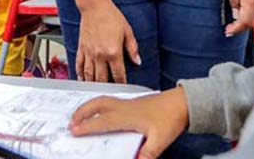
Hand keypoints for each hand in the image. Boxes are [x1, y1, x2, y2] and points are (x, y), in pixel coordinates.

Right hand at [69, 88, 188, 158]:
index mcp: (127, 116)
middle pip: (98, 105)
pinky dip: (99, 104)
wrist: (182, 102)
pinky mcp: (133, 102)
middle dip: (82, 112)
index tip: (74, 130)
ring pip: (103, 100)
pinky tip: (101, 111)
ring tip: (80, 115)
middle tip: (71, 122)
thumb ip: (146, 154)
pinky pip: (110, 100)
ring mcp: (128, 103)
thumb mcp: (160, 140)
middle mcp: (124, 107)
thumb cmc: (171, 118)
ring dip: (89, 106)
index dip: (87, 126)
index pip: (102, 121)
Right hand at [77, 1, 140, 82]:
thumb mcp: (127, 31)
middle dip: (107, 86)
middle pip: (102, 78)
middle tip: (110, 90)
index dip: (122, 82)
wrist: (94, 7)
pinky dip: (80, 73)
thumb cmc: (110, 16)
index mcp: (113, 52)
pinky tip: (82, 77)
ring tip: (96, 88)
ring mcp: (89, 53)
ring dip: (93, 83)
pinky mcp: (81, 48)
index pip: (118, 74)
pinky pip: (79, 64)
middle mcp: (100, 55)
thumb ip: (132, 48)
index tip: (124, 85)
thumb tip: (137, 60)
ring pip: (89, 74)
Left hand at [224, 0, 253, 35]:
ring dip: (245, 21)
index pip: (246, 22)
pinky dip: (249, 13)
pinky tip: (240, 11)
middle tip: (229, 28)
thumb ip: (232, 0)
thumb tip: (234, 11)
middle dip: (241, 27)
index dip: (236, 29)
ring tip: (233, 22)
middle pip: (252, 22)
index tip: (228, 31)